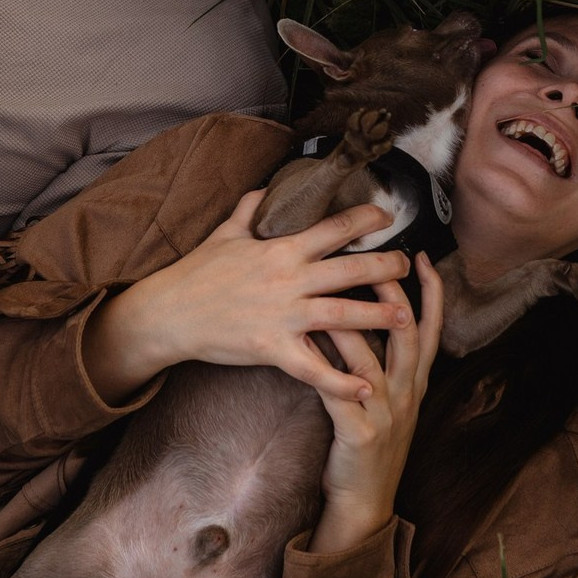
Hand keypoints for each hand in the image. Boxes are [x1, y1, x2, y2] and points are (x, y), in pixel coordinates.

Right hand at [84, 190, 419, 404]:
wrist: (169, 313)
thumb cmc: (196, 272)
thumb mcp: (223, 234)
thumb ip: (248, 210)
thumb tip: (263, 189)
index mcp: (280, 249)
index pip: (331, 228)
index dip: (362, 220)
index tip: (386, 217)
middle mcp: (288, 279)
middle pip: (348, 270)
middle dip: (384, 267)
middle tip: (408, 266)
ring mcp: (282, 315)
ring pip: (341, 314)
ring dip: (378, 316)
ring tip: (407, 319)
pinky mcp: (272, 348)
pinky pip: (313, 368)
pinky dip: (341, 380)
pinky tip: (365, 387)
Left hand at [308, 252, 443, 552]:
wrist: (363, 502)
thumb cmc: (366, 439)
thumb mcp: (388, 398)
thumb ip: (384, 358)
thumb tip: (368, 309)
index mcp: (414, 382)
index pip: (430, 328)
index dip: (431, 292)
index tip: (421, 255)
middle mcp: (406, 394)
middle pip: (407, 334)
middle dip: (395, 295)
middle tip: (380, 260)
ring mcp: (386, 414)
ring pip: (371, 358)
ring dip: (352, 324)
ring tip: (330, 292)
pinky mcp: (360, 434)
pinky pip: (340, 392)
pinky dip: (325, 368)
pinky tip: (307, 346)